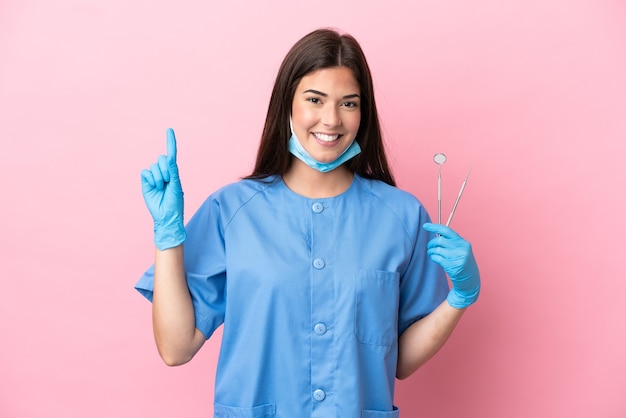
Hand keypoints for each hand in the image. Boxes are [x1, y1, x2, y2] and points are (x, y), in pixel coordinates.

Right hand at [140, 128, 185, 249]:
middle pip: (162, 159)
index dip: (170, 142)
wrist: (165, 216)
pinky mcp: (145, 181)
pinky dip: (150, 179)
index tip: (169, 130)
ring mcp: (154, 177)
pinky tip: (154, 188)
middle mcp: (164, 172)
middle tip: (167, 182)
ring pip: (154, 166)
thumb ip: (173, 173)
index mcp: (174, 172)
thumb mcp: (176, 187)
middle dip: (165, 170)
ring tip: (161, 188)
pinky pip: (145, 172)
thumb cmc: (175, 204)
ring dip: (159, 177)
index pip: (172, 154)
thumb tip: (170, 159)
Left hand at [423, 223, 479, 308]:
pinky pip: (437, 258)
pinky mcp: (452, 266)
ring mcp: (457, 258)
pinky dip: (433, 258)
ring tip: (432, 254)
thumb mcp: (462, 251)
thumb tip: (436, 234)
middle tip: (429, 247)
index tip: (425, 226)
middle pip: (440, 240)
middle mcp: (462, 249)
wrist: (470, 282)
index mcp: (463, 243)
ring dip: (431, 252)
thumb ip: (452, 243)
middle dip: (431, 243)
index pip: (447, 231)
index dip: (434, 227)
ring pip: (437, 250)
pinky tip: (435, 259)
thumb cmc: (463, 264)